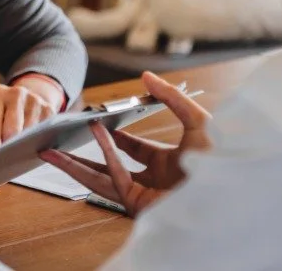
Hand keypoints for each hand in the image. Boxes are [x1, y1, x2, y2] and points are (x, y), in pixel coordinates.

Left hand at [0, 74, 63, 150]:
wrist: (24, 101)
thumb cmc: (1, 113)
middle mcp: (17, 93)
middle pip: (13, 127)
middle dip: (7, 145)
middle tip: (3, 158)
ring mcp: (35, 101)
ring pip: (29, 132)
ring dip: (22, 146)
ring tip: (15, 154)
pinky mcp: (49, 110)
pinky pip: (43, 133)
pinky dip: (36, 143)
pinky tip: (30, 146)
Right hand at [39, 71, 211, 215]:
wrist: (233, 189)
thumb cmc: (224, 159)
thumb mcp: (197, 120)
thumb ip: (171, 98)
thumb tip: (146, 76)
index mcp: (168, 165)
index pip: (134, 152)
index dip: (114, 138)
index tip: (96, 124)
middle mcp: (153, 182)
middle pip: (107, 168)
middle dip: (79, 158)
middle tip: (57, 146)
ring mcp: (144, 195)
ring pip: (99, 179)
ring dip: (72, 165)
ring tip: (48, 153)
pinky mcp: (138, 205)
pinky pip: (113, 176)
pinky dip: (102, 154)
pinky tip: (92, 134)